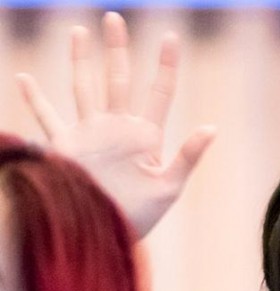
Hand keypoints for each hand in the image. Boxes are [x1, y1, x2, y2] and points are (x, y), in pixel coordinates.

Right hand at [17, 11, 215, 238]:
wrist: (105, 236)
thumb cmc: (140, 218)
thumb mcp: (169, 188)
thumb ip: (188, 157)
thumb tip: (212, 127)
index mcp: (145, 136)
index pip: (159, 93)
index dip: (165, 66)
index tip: (171, 37)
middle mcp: (117, 129)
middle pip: (118, 79)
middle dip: (116, 49)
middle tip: (115, 18)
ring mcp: (91, 134)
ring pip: (84, 87)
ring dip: (80, 60)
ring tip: (79, 31)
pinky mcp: (67, 147)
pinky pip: (48, 118)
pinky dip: (36, 99)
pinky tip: (24, 78)